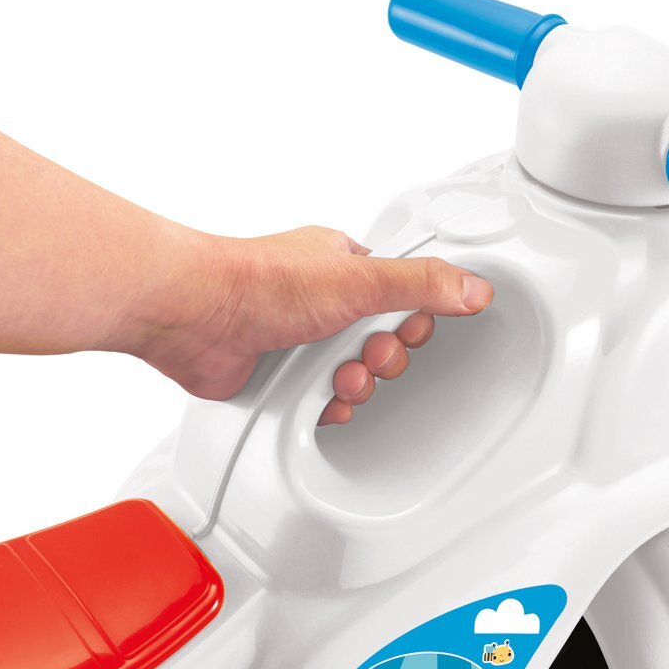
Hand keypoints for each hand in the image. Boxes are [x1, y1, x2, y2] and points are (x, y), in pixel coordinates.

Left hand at [128, 226, 493, 422]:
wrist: (195, 316)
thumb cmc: (259, 282)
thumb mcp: (359, 278)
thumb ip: (422, 282)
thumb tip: (473, 287)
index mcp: (344, 264)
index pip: (403, 292)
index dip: (412, 317)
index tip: (407, 326)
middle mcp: (323, 299)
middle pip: (383, 337)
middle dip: (382, 355)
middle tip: (368, 352)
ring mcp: (301, 337)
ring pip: (356, 372)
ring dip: (356, 381)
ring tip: (339, 377)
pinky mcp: (281, 374)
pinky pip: (324, 399)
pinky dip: (328, 403)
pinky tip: (321, 397)